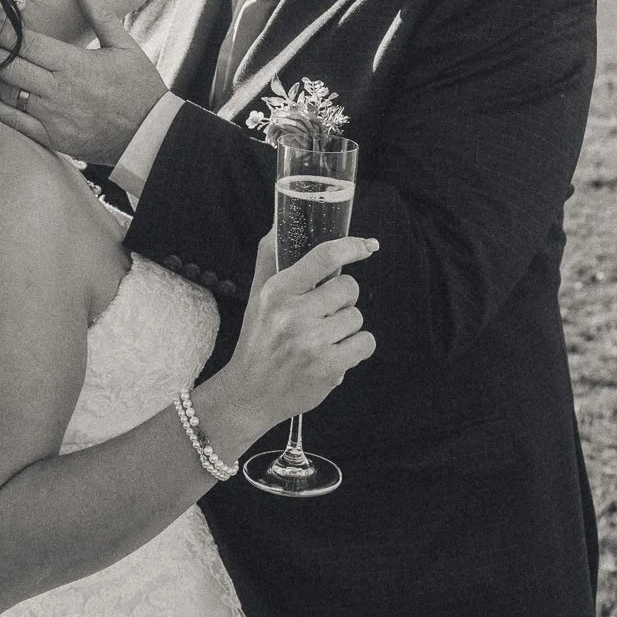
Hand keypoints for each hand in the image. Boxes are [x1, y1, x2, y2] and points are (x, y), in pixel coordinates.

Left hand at [0, 0, 168, 162]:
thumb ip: (100, 15)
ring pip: (5, 91)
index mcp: (73, 64)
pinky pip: (13, 121)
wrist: (149, 135)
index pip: (25, 43)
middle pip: (8, 65)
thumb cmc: (139, 88)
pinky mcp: (50, 137)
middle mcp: (57, 90)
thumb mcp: (125, 46)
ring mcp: (51, 116)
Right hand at [220, 232, 377, 431]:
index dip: (351, 247)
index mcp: (276, 292)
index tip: (367, 246)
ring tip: (322, 339)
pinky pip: (365, 343)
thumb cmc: (258, 340)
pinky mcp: (328, 367)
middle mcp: (292, 315)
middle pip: (348, 288)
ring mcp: (311, 342)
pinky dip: (356, 349)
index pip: (324, 257)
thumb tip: (281, 222)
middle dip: (342, 300)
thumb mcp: (257, 296)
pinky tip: (335, 354)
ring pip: (357, 317)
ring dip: (346, 328)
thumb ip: (270, 258)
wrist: (249, 394)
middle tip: (323, 315)